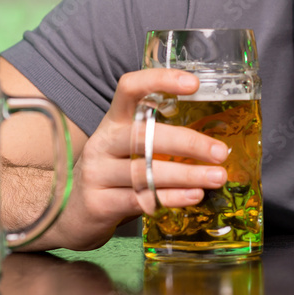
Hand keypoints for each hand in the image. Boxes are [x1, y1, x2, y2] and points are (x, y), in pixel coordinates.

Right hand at [52, 68, 229, 250]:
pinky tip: (194, 196)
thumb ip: (160, 139)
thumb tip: (215, 140)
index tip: (193, 84)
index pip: (130, 88)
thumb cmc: (114, 174)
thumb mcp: (130, 148)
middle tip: (220, 151)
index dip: (159, 80)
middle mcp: (103, 142)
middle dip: (188, 142)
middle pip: (145, 135)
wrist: (73, 214)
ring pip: (146, 171)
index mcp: (114, 120)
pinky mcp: (99, 203)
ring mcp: (97, 173)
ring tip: (217, 177)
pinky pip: (140, 199)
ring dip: (187, 175)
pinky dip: (172, 198)